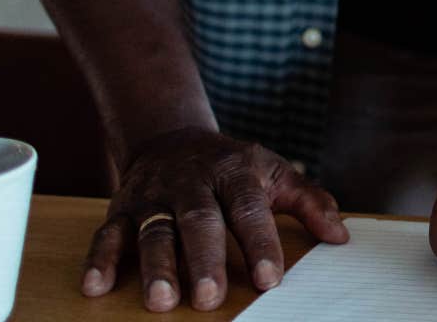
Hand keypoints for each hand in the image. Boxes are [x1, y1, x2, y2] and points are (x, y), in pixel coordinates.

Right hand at [83, 127, 348, 311]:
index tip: (269, 281)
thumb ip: (308, 202)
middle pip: (198, 221)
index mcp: (235, 173)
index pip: (250, 209)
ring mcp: (155, 197)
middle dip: (204, 259)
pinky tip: (95, 287)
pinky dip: (100, 260)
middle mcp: (192, 184)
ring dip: (155, 267)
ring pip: (153, 231)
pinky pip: (108, 234)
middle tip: (209, 298)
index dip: (260, 244)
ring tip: (161, 300)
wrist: (171, 136)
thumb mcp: (273, 172)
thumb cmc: (232, 166)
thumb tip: (340, 236)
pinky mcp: (122, 208)